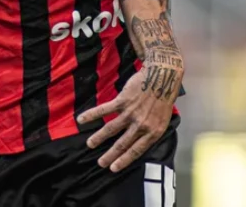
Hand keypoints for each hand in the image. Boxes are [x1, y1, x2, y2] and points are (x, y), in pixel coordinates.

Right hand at [78, 52, 182, 171]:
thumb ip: (151, 132)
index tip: (113, 168)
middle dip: (110, 155)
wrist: (163, 76)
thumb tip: (139, 143)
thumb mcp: (164, 120)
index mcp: (153, 131)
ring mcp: (131, 113)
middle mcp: (141, 125)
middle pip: (122, 143)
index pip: (136, 150)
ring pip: (111, 129)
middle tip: (100, 163)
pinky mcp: (123, 101)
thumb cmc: (164, 98)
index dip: (124, 160)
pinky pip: (104, 110)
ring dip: (99, 138)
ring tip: (90, 144)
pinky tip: (81, 119)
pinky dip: (91, 115)